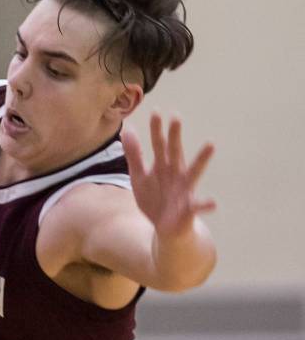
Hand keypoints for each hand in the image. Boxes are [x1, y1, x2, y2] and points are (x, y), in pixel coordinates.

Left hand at [121, 113, 215, 242]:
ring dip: (201, 159)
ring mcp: (184, 190)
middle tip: (176, 117)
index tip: (156, 111)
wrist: (165, 228)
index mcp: (163, 166)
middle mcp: (176, 174)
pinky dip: (206, 204)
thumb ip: (134, 154)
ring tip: (210, 145)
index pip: (159, 144)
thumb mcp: (139, 176)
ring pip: (193, 172)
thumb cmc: (154, 198)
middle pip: (174, 152)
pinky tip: (213, 203)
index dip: (157, 129)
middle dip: (175, 136)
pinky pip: (198, 206)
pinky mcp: (188, 208)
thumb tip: (126, 130)